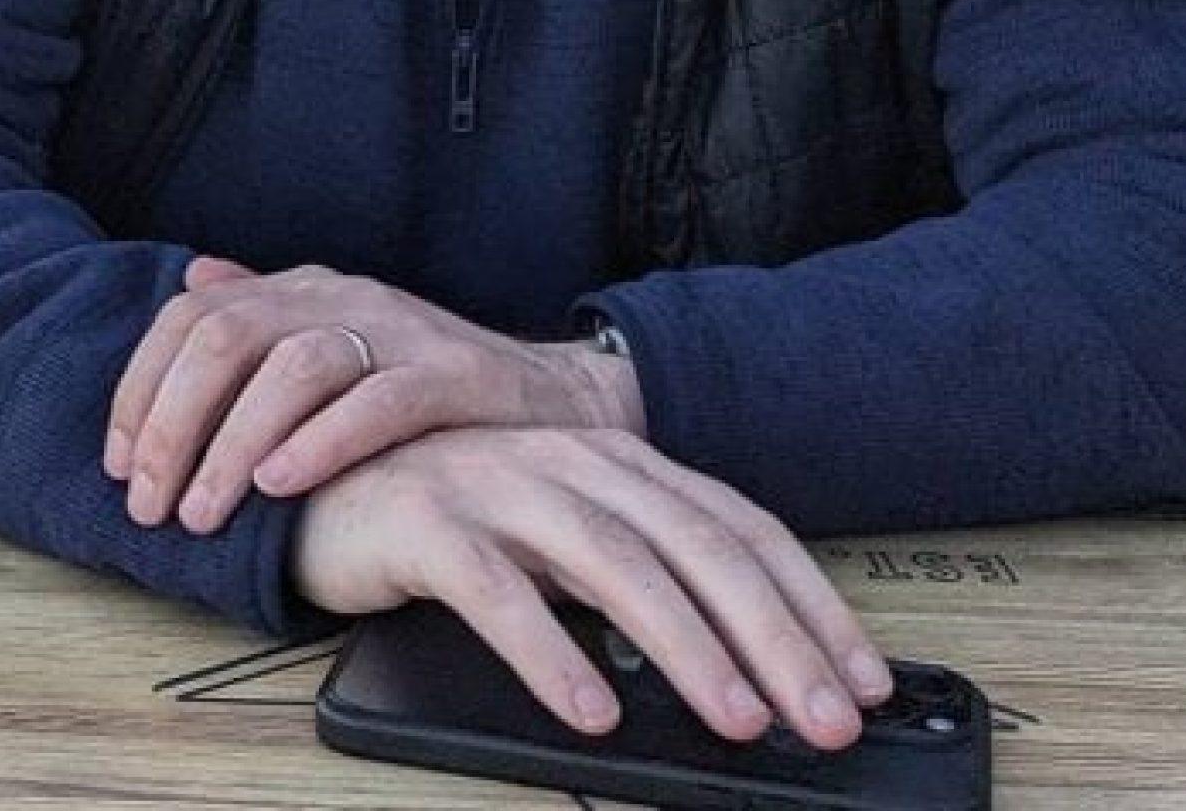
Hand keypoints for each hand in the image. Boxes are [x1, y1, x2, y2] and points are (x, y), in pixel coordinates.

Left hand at [104, 258, 643, 532]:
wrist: (544, 399)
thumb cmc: (420, 385)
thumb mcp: (333, 339)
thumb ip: (263, 313)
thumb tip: (192, 282)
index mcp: (304, 288)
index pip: (193, 317)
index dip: (140, 388)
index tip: (116, 465)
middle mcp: (342, 296)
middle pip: (230, 338)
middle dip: (174, 425)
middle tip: (150, 505)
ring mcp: (397, 331)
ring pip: (294, 368)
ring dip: (235, 444)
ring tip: (206, 511)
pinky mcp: (449, 376)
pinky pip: (376, 401)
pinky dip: (321, 442)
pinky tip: (281, 483)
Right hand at [291, 425, 892, 749]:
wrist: (320, 473)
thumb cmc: (459, 517)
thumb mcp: (566, 539)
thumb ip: (642, 584)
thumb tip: (745, 676)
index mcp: (622, 463)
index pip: (741, 530)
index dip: (811, 603)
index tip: (864, 681)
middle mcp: (575, 462)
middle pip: (697, 548)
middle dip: (774, 638)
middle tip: (825, 722)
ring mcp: (502, 485)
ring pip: (616, 566)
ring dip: (688, 649)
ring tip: (738, 721)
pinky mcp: (430, 522)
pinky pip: (499, 592)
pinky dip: (551, 654)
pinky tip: (591, 713)